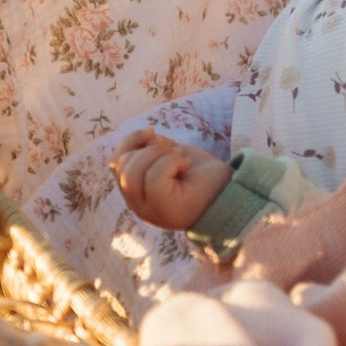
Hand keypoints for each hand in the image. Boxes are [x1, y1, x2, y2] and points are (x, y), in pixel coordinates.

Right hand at [111, 127, 230, 230]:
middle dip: (150, 147)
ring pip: (133, 171)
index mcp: (136, 190)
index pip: (115, 162)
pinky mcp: (161, 210)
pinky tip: (186, 165)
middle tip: (174, 152)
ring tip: (180, 159)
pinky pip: (154, 177)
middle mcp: (136, 203)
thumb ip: (149, 150)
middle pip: (122, 165)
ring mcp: (146, 210)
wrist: (230, 191)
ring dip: (160, 154)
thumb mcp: (170, 155)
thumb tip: (145, 134)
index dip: (132, 141)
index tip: (154, 134)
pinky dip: (172, 162)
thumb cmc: (201, 174)